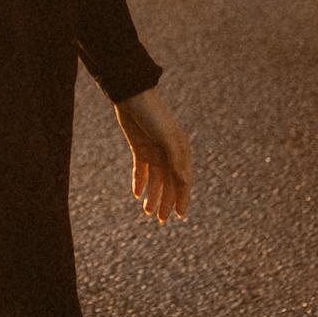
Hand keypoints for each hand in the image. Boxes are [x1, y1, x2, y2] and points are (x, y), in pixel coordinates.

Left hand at [116, 87, 191, 224]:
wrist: (132, 96)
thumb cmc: (153, 114)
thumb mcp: (166, 137)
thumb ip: (176, 159)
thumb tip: (185, 181)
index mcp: (180, 151)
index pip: (182, 181)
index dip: (182, 199)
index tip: (179, 216)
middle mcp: (169, 153)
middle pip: (168, 183)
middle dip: (166, 202)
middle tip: (161, 220)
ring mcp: (154, 151)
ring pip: (155, 180)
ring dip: (153, 195)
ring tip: (148, 212)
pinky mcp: (140, 148)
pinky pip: (141, 170)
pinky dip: (140, 182)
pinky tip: (137, 194)